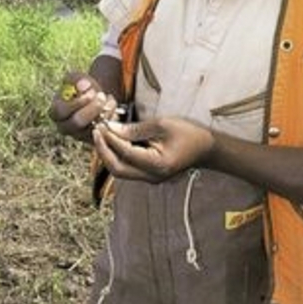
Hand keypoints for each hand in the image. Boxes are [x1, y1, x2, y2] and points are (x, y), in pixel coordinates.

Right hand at [50, 71, 116, 142]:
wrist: (94, 97)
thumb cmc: (82, 87)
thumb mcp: (77, 78)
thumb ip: (76, 79)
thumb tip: (83, 85)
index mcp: (56, 112)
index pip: (61, 111)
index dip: (76, 102)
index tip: (90, 93)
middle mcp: (65, 127)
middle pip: (77, 122)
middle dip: (92, 108)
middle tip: (102, 96)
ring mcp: (79, 135)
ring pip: (91, 128)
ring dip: (104, 112)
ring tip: (109, 99)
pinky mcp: (92, 139)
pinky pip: (103, 133)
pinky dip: (111, 119)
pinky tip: (113, 107)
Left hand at [92, 117, 213, 181]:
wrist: (206, 148)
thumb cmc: (188, 133)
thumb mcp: (162, 125)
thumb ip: (135, 129)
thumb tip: (111, 128)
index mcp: (157, 164)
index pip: (125, 153)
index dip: (110, 139)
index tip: (101, 125)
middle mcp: (151, 177)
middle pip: (117, 169)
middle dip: (103, 150)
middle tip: (96, 131)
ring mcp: (150, 179)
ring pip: (120, 171)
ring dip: (108, 154)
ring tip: (102, 134)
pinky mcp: (149, 175)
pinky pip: (127, 168)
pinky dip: (117, 155)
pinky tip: (113, 141)